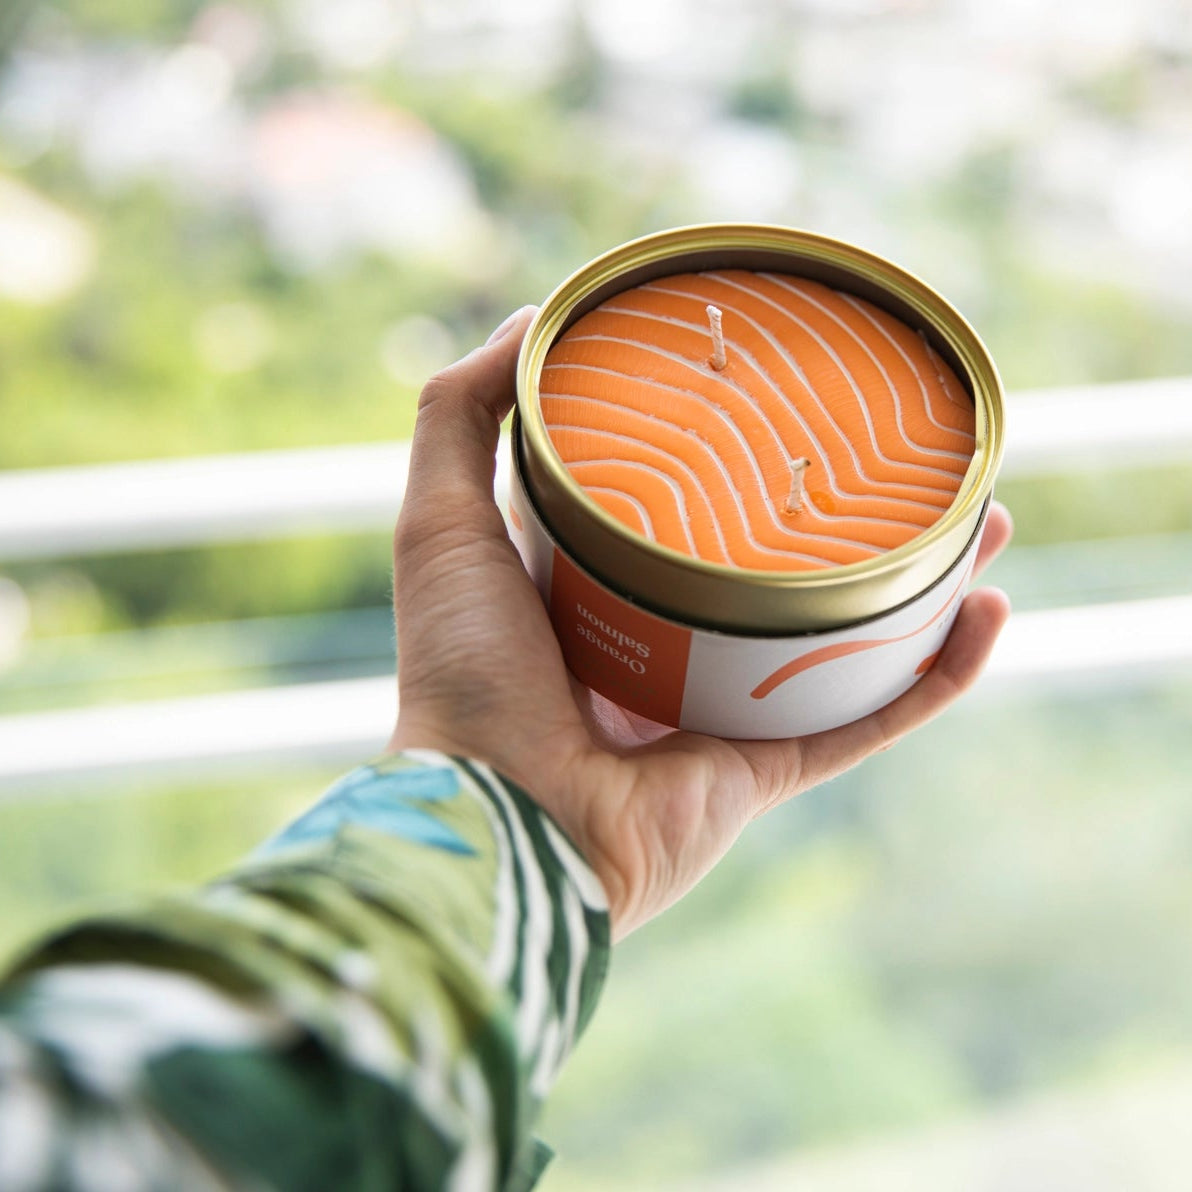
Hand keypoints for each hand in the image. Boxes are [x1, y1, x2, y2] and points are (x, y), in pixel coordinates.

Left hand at [390, 308, 1012, 938]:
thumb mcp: (442, 522)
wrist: (496, 818)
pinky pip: (870, 720)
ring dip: (919, 587)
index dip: (734, 460)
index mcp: (597, 594)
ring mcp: (722, 712)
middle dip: (849, 517)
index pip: (681, 512)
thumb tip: (532, 318)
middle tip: (908, 458)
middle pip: (779, 570)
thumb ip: (459, 414)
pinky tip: (989, 614)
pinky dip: (936, 676)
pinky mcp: (765, 769)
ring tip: (981, 520)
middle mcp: (666, 651)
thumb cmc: (462, 673)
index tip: (782, 400)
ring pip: (843, 640)